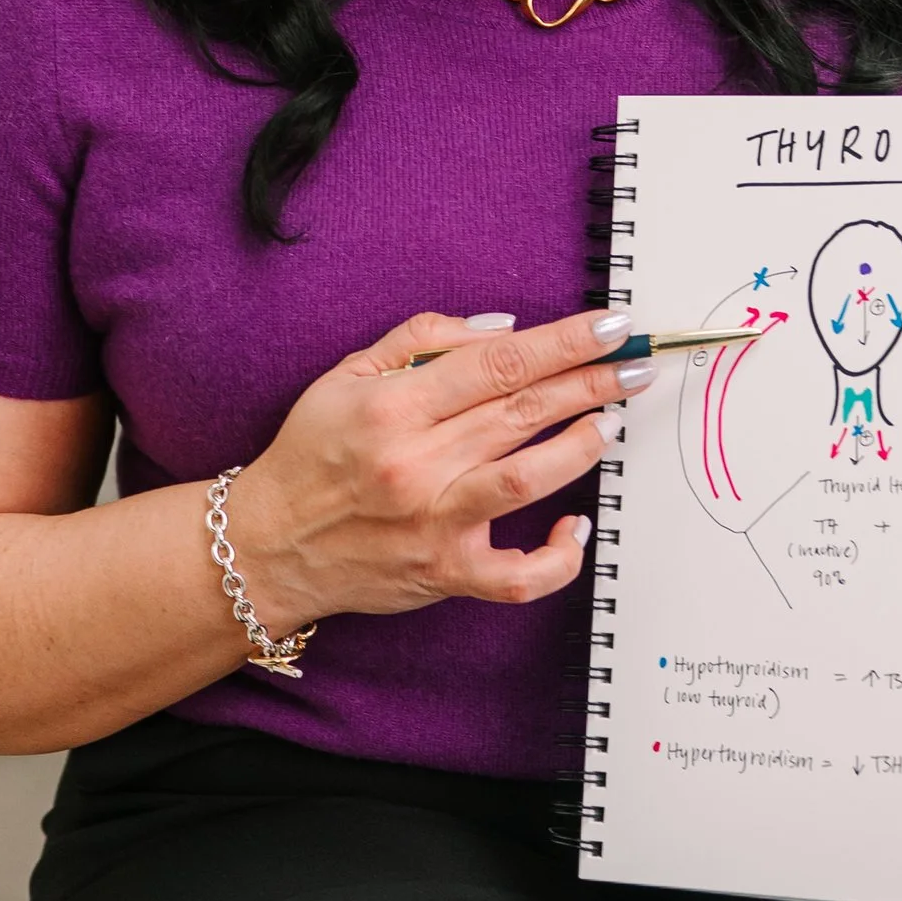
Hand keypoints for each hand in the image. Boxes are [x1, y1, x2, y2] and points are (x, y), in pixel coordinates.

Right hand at [218, 307, 638, 637]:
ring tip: (610, 423)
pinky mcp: (446, 574)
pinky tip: (578, 525)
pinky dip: (559, 556)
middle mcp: (416, 464)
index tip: (609, 325)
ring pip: (529, 479)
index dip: (563, 341)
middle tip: (634, 363)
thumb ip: (424, 341)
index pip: (498, 362)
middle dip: (591, 382)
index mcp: (393, 407)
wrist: (267, 545)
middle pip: (524, 411)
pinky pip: (519, 576)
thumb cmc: (311, 455)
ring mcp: (434, 523)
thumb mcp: (347, 375)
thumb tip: (507, 329)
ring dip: (581, 446)